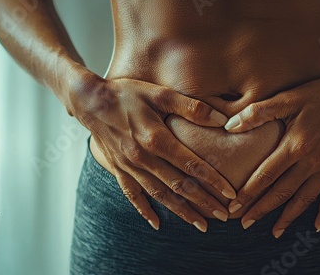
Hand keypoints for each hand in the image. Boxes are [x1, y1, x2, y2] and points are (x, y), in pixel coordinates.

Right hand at [68, 76, 235, 231]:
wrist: (88, 100)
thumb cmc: (127, 93)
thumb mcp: (160, 93)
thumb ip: (192, 107)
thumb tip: (222, 118)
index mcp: (156, 139)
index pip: (192, 166)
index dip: (213, 181)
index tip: (230, 194)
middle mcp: (143, 158)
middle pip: (179, 186)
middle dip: (204, 203)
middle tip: (224, 216)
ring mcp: (129, 167)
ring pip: (160, 195)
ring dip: (182, 212)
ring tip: (201, 225)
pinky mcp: (118, 169)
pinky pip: (132, 194)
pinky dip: (144, 210)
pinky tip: (157, 224)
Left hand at [224, 78, 319, 236]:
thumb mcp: (289, 98)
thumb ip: (259, 112)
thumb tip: (230, 126)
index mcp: (295, 146)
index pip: (265, 176)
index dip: (248, 193)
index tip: (233, 208)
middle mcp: (311, 163)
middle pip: (281, 192)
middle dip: (261, 210)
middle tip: (244, 224)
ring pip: (304, 199)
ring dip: (288, 217)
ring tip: (274, 233)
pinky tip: (316, 227)